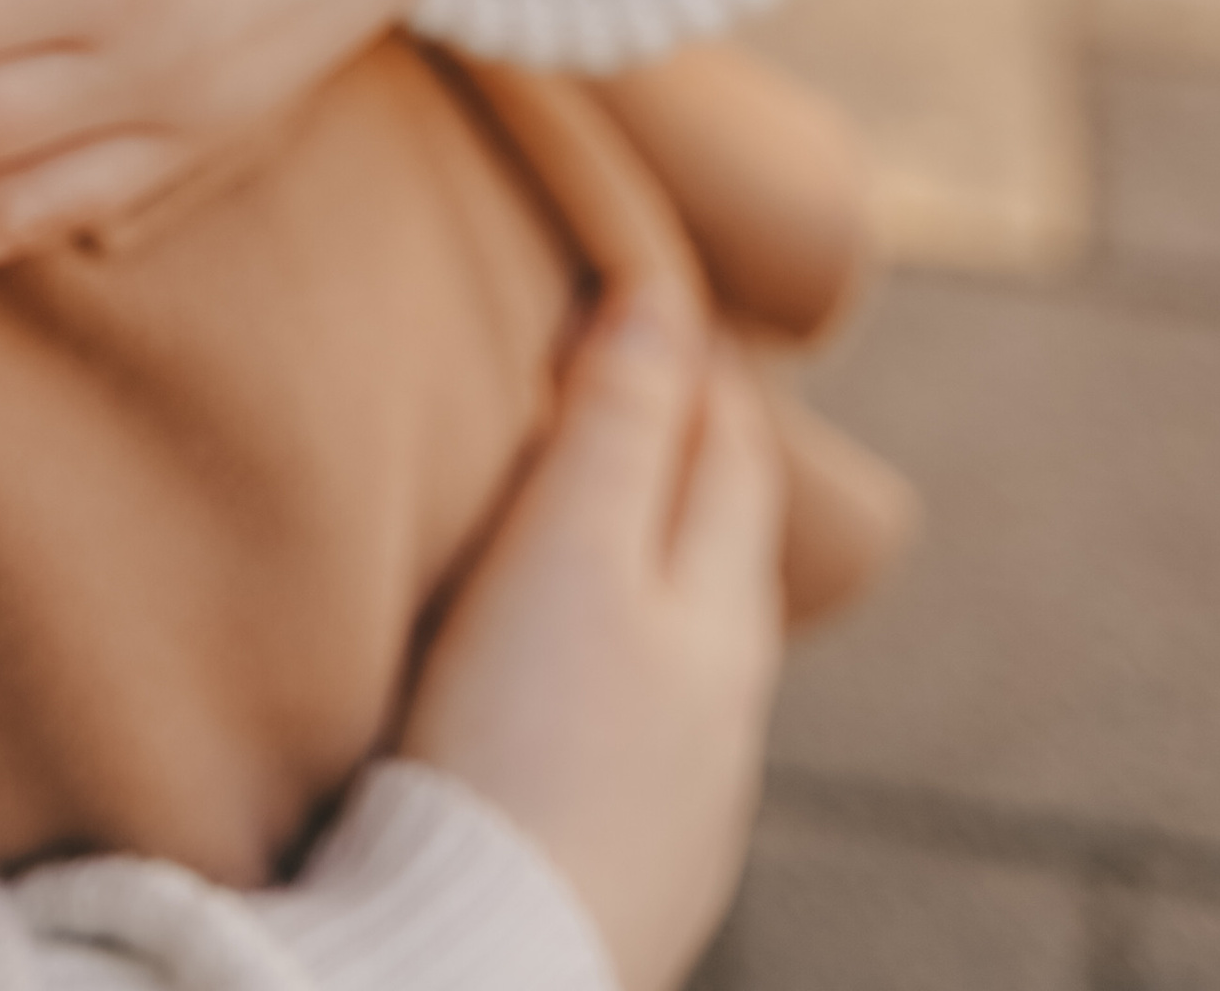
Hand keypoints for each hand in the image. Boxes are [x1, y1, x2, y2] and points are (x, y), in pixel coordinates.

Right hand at [400, 296, 784, 990]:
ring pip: (685, 652)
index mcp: (724, 618)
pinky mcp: (627, 871)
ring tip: (590, 530)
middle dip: (686, 465)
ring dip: (649, 575)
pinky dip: (614, 671)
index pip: (733, 455)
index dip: (699, 367)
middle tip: (636, 388)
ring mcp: (685, 805)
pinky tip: (563, 690)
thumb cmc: (524, 742)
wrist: (487, 964)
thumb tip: (662, 301)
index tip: (657, 295)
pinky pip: (639, 734)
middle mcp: (727, 714)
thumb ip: (616, 424)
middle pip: (720, 554)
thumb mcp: (568, 550)